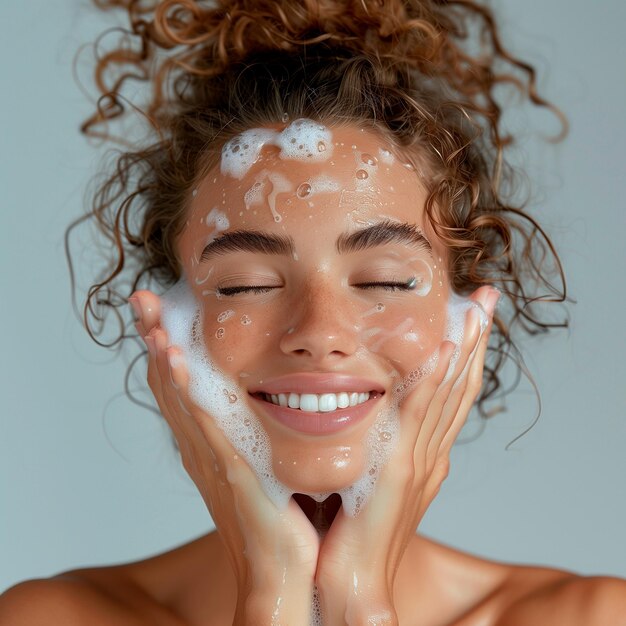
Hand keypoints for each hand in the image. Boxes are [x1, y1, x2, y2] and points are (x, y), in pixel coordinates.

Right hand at [130, 290, 318, 624]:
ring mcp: (211, 458)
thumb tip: (289, 395)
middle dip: (154, 337)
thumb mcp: (268, 462)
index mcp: (212, 442)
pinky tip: (173, 360)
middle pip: (169, 382)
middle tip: (141, 296)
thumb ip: (264, 431)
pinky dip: (183, 390)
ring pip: (178, 396)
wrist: (286, 572)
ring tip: (151, 316)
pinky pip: (201, 423)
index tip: (161, 307)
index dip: (167, 345)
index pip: (183, 384)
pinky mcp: (227, 470)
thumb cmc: (281, 518)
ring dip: (162, 354)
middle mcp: (202, 446)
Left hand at [315, 286, 499, 624]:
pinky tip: (444, 349)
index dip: (463, 352)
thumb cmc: (351, 528)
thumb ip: (374, 441)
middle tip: (485, 297)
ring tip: (475, 308)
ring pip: (449, 393)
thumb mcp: (369, 473)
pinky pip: (421, 416)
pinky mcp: (401, 470)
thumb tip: (360, 408)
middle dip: (474, 339)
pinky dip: (436, 381)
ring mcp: (420, 460)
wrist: (350, 578)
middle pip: (460, 385)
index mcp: (424, 451)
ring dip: (464, 348)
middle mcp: (431, 451)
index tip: (469, 314)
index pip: (450, 392)